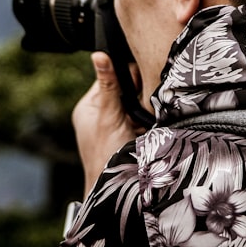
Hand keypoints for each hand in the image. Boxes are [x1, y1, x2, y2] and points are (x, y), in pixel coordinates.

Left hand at [72, 52, 142, 196]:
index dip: (127, 74)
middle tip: (150, 93)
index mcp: (90, 106)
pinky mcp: (132, 137)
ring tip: (152, 110)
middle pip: (126, 90)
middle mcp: (103, 114)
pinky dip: (151, 120)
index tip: (143, 70)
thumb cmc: (104, 155)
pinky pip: (145, 120)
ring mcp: (118, 126)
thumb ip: (109, 86)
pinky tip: (155, 121)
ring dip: (147, 107)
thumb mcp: (108, 115)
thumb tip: (99, 55)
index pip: (110, 77)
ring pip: (138, 105)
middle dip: (139, 92)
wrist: (115, 191)